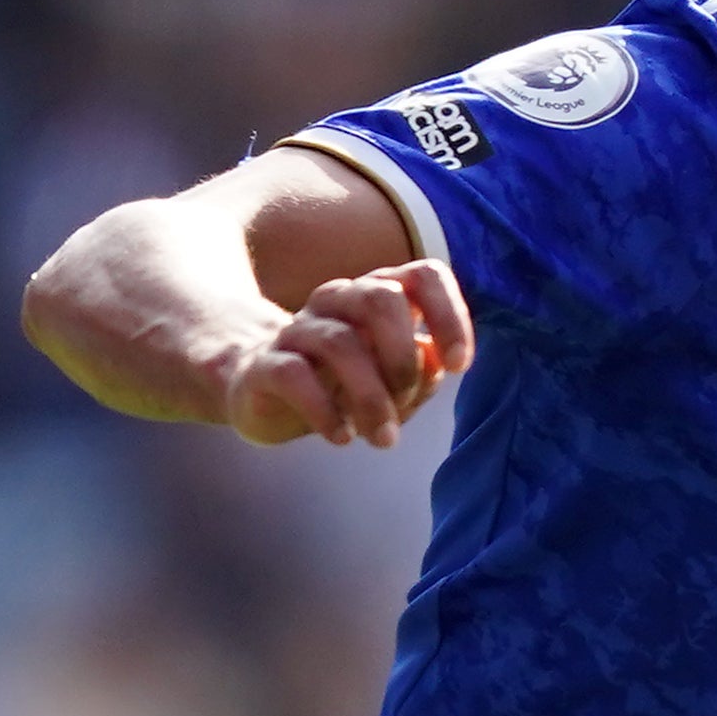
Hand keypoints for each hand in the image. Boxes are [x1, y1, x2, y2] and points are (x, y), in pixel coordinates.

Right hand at [223, 261, 473, 447]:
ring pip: (340, 343)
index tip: (459, 364)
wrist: (257, 388)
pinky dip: (325, 411)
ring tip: (383, 439)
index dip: (449, 315)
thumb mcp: (389, 383)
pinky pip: (295, 375)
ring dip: (371, 398)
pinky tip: (342, 437)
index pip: (423, 276)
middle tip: (404, 403)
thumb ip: (420, 372)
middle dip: (403, 358)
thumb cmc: (338, 383)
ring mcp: (297, 329)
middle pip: (380, 299)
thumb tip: (433, 362)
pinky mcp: (263, 364)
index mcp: (374, 295)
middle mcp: (336, 301)